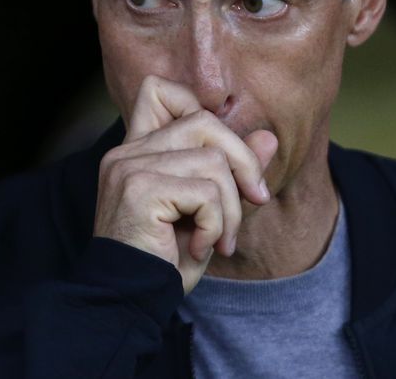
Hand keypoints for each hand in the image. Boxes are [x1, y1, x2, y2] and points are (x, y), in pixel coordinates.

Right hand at [92, 75, 277, 292]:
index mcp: (135, 150)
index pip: (159, 91)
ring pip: (213, 160)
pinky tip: (201, 248)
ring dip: (231, 208)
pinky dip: (217, 225)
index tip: (220, 159)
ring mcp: (130, 167)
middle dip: (243, 163)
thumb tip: (269, 138)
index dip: (199, 110)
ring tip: (219, 240)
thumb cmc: (164, 261)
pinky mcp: (140, 189)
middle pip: (205, 121)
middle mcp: (126, 152)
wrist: (127, 303)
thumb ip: (232, 173)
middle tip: (252, 202)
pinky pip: (207, 192)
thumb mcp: (208, 212)